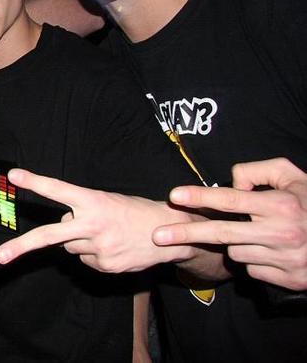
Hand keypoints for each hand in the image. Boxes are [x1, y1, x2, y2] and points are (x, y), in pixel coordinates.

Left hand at [0, 169, 192, 271]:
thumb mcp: (107, 201)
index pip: (58, 189)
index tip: (13, 176)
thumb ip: (81, 211)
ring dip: (78, 240)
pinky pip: (85, 260)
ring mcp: (98, 248)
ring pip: (69, 246)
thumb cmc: (134, 211)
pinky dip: (92, 253)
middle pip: (49, 235)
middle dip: (21, 247)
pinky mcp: (105, 266)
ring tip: (104, 232)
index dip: (35, 182)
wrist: (171, 234)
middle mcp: (92, 225)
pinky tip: (112, 246)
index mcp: (93, 201)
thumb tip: (61, 227)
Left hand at [153, 158, 306, 290]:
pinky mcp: (287, 279)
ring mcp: (284, 259)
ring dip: (235, 245)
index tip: (175, 196)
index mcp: (280, 205)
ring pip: (235, 253)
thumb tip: (232, 182)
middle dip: (185, 234)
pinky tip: (268, 252)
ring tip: (255, 235)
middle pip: (221, 233)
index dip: (200, 197)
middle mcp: (280, 233)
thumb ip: (258, 171)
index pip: (231, 199)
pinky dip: (254, 261)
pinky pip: (252, 270)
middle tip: (157, 235)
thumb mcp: (291, 176)